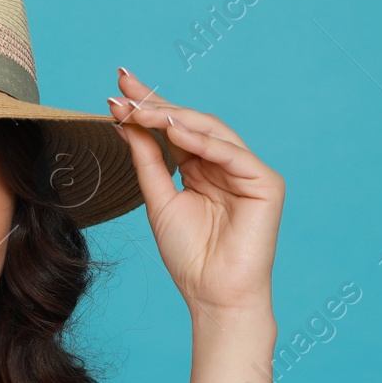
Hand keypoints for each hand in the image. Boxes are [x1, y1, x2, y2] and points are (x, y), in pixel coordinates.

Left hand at [107, 69, 283, 327]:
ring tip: (140, 109)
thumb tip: (125, 122)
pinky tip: (174, 131)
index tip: (116, 89)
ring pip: (210, 131)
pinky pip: (232, 154)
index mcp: (202, 167)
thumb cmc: (190, 256)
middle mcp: (225, 164)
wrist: (214, 295)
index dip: (147, 107)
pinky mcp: (266, 183)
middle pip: (190, 122)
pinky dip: (202, 142)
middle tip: (123, 86)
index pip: (173, 129)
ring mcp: (247, 171)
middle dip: (156, 103)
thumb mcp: (158, 201)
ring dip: (173, 118)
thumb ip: (147, 161)